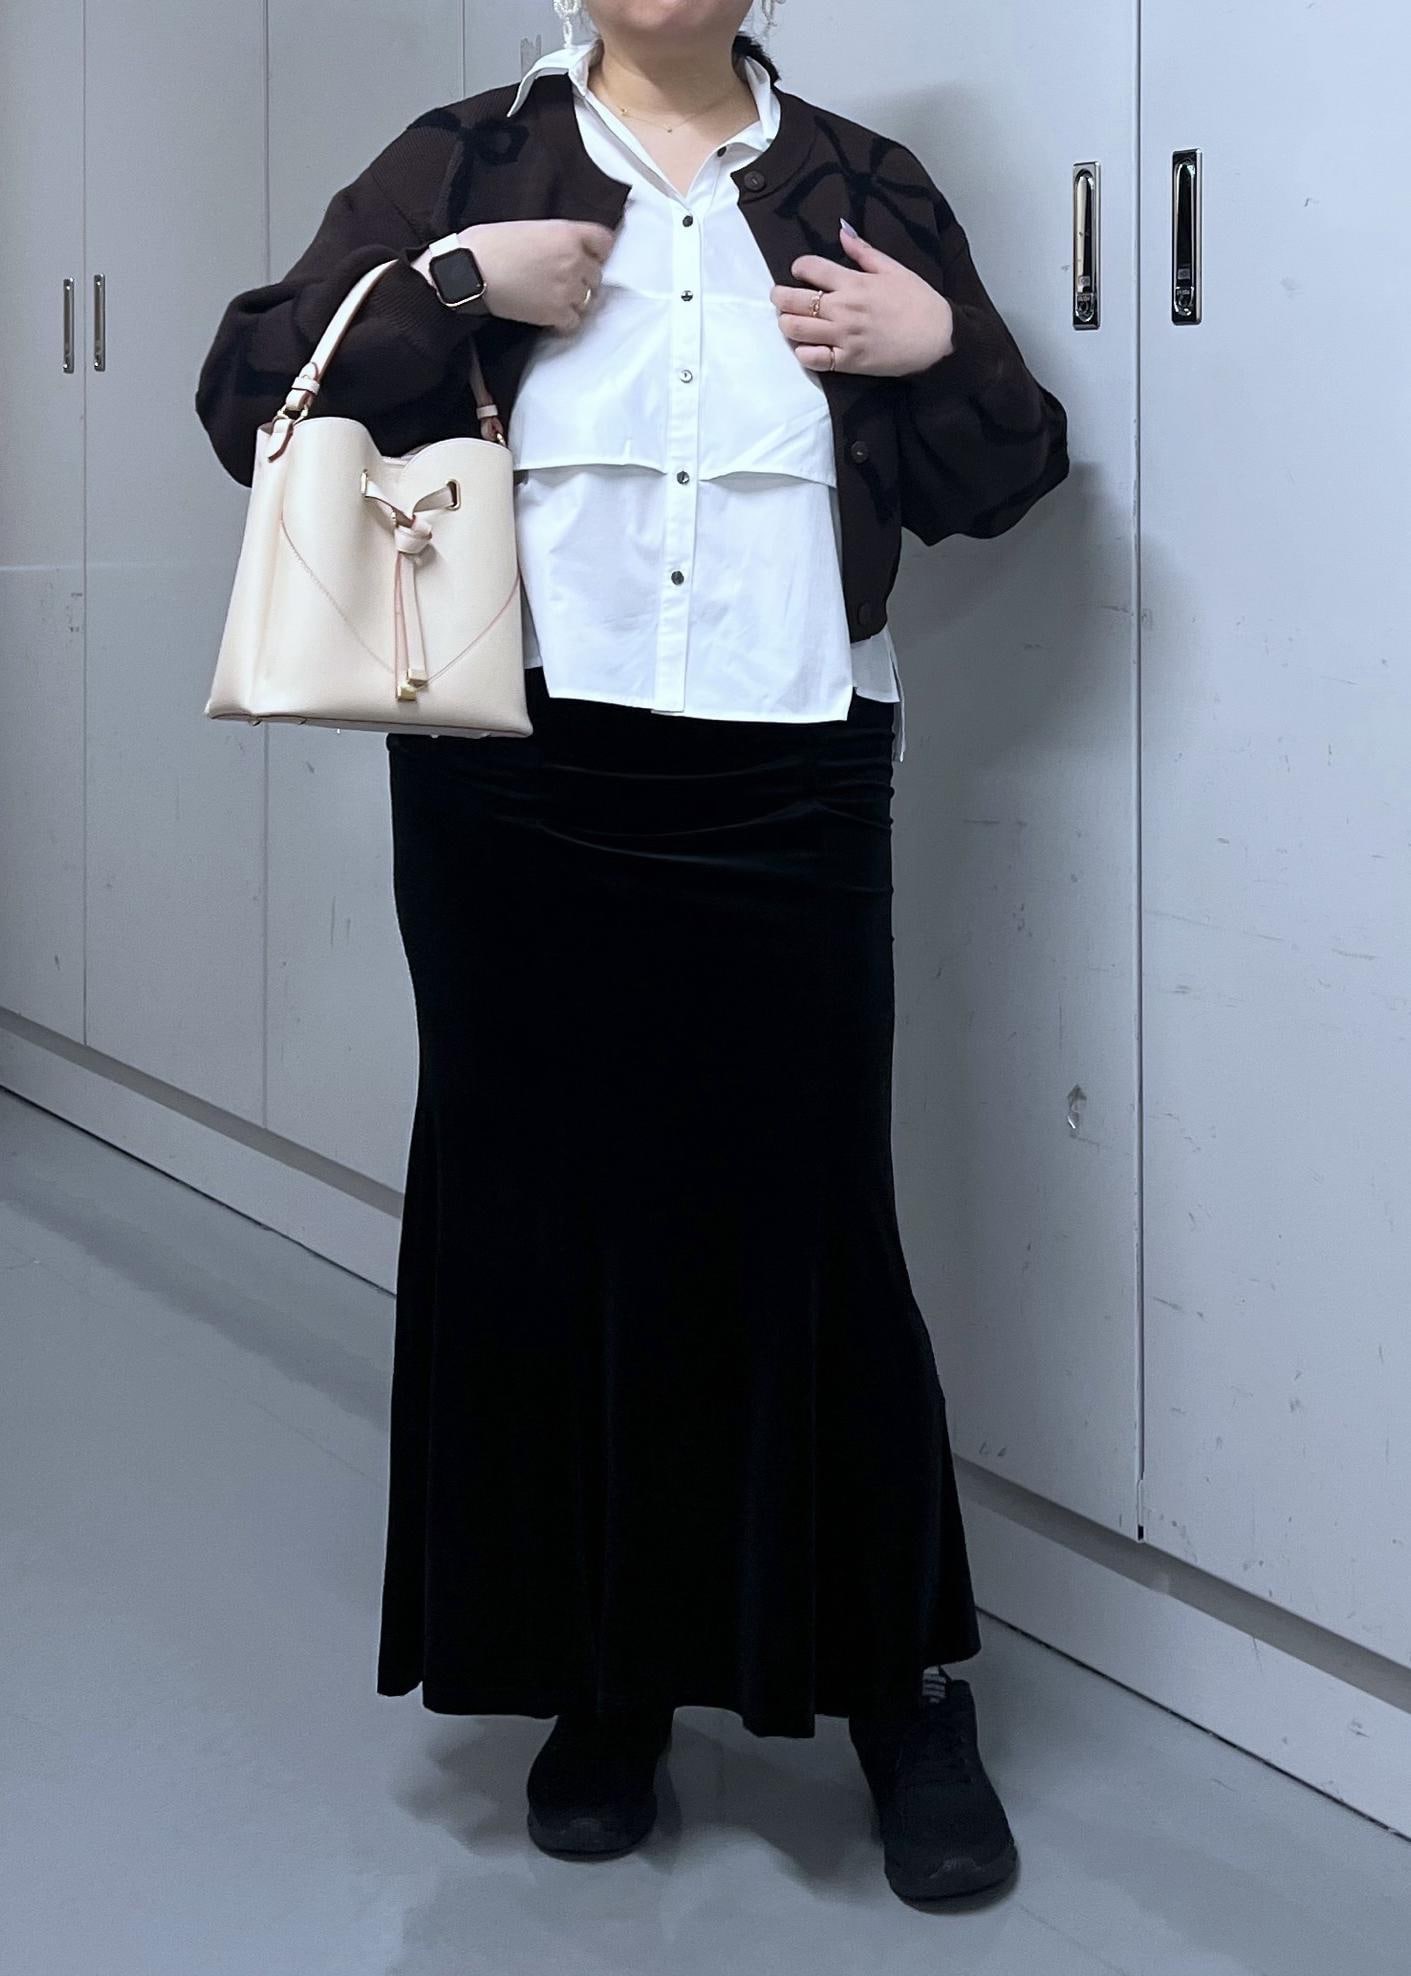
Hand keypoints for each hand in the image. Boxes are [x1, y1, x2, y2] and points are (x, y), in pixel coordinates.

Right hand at [415, 219, 615, 331]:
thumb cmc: (490, 243)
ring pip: (588, 299)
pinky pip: (574, 322)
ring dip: (575, 299)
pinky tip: (550, 313)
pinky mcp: (555, 313)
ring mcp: (567, 289)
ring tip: (553, 296)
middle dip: (583, 277)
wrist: (469, 269)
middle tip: (561, 279)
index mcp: (567, 232)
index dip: (597, 251)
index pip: (604, 241)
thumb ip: (557, 238)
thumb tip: (569, 250)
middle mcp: (574, 260)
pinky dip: (565, 320)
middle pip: (596, 274)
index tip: (590, 256)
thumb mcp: (531, 227)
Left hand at [770, 220, 955, 377]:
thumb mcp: (894, 269)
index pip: (810, 268)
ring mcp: (843, 337)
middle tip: (780, 296)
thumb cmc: (917, 301)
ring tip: (789, 320)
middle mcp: (844, 308)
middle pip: (794, 300)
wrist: (938, 339)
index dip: (798, 266)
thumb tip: (842, 232)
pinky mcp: (848, 362)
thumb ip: (864, 251)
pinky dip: (802, 352)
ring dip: (786, 323)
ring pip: (797, 329)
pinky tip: (805, 346)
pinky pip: (813, 358)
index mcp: (854, 282)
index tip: (799, 270)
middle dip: (780, 296)